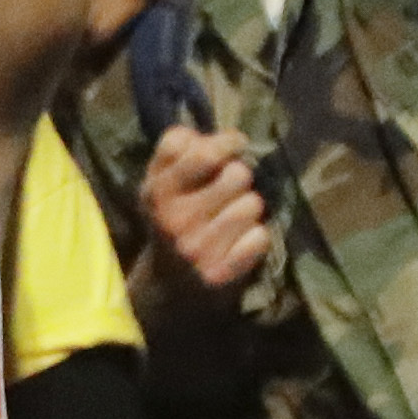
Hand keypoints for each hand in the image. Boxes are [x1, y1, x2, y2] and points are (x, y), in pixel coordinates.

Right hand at [143, 123, 269, 294]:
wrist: (169, 282)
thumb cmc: (173, 217)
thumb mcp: (162, 180)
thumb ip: (178, 148)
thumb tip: (219, 136)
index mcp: (158, 190)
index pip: (204, 153)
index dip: (228, 142)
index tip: (236, 144)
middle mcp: (172, 219)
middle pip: (237, 175)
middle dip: (240, 177)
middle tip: (231, 189)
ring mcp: (194, 248)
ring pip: (252, 204)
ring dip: (249, 207)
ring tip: (235, 216)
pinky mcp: (217, 273)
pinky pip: (259, 238)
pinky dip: (256, 237)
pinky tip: (241, 241)